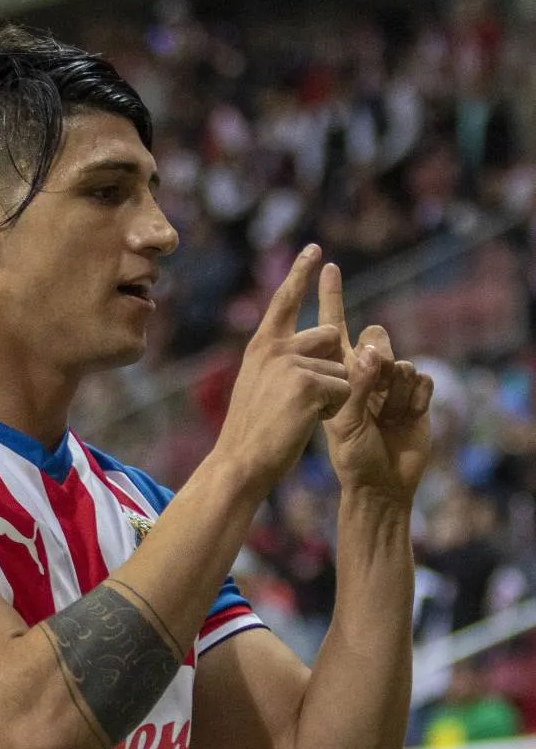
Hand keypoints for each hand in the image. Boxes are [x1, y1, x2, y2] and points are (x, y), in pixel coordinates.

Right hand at [217, 245, 350, 496]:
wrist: (240, 464)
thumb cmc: (253, 434)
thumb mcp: (259, 386)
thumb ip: (283, 361)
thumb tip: (325, 337)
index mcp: (261, 347)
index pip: (285, 300)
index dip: (300, 273)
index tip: (316, 249)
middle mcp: (275, 347)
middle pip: (329, 336)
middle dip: (330, 365)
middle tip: (300, 401)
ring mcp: (291, 364)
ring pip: (340, 370)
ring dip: (331, 396)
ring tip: (297, 418)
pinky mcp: (308, 384)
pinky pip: (343, 389)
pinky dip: (333, 410)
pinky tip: (305, 423)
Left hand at [317, 263, 432, 501]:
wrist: (383, 484)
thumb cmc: (352, 456)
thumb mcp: (344, 421)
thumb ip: (356, 384)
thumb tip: (372, 349)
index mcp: (338, 374)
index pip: (332, 328)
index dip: (330, 297)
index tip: (326, 264)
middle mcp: (365, 373)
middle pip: (375, 338)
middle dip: (377, 360)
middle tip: (373, 385)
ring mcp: (392, 383)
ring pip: (401, 362)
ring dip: (396, 391)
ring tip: (387, 417)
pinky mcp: (418, 395)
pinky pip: (423, 381)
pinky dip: (416, 400)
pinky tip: (406, 419)